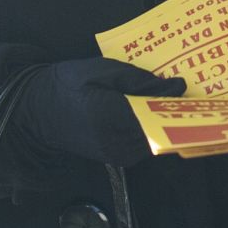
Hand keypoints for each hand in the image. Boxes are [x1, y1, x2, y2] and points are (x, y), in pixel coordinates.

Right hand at [12, 59, 186, 166]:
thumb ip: (137, 79)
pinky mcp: (117, 158)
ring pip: (156, 138)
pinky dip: (154, 128)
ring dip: (166, 121)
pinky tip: (156, 112)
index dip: (173, 99)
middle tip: (189, 93)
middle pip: (159, 128)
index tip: (187, 85)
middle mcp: (116, 141)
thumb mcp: (101, 70)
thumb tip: (173, 86)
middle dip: (175, 111)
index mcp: (109, 115)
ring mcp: (117, 154)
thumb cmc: (67, 83)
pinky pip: (146, 143)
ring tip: (175, 100)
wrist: (38, 111)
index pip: (154, 110)